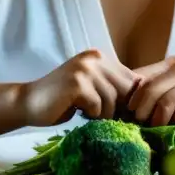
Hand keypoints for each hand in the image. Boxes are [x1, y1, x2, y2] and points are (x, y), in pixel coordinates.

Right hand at [20, 49, 139, 126]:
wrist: (28, 103)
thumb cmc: (62, 100)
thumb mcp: (92, 88)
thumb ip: (113, 88)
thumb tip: (145, 103)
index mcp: (100, 57)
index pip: (132, 79)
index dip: (130, 101)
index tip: (121, 114)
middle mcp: (94, 58)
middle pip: (126, 90)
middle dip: (119, 109)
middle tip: (105, 118)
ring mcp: (85, 69)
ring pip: (113, 100)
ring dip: (103, 114)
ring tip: (88, 113)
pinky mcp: (77, 84)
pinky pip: (98, 106)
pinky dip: (91, 115)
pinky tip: (78, 111)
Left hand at [127, 56, 174, 127]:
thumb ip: (160, 91)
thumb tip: (128, 105)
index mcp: (172, 63)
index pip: (142, 75)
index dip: (131, 96)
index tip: (126, 113)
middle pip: (151, 88)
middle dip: (141, 109)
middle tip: (138, 124)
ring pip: (167, 99)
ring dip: (158, 118)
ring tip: (155, 128)